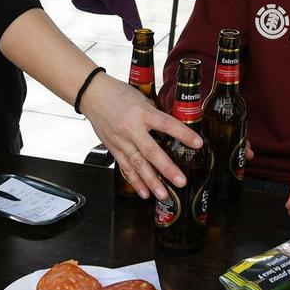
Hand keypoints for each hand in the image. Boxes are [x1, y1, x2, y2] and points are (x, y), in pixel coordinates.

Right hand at [83, 77, 200, 200]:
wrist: (92, 95)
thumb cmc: (117, 94)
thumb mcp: (141, 99)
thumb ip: (155, 115)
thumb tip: (172, 128)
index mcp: (142, 113)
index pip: (166, 124)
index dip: (183, 134)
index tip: (198, 144)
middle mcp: (131, 129)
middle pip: (151, 151)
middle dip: (167, 169)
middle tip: (180, 181)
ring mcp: (121, 141)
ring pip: (137, 165)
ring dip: (151, 182)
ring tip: (163, 194)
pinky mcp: (113, 149)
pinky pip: (125, 168)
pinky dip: (135, 181)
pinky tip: (144, 192)